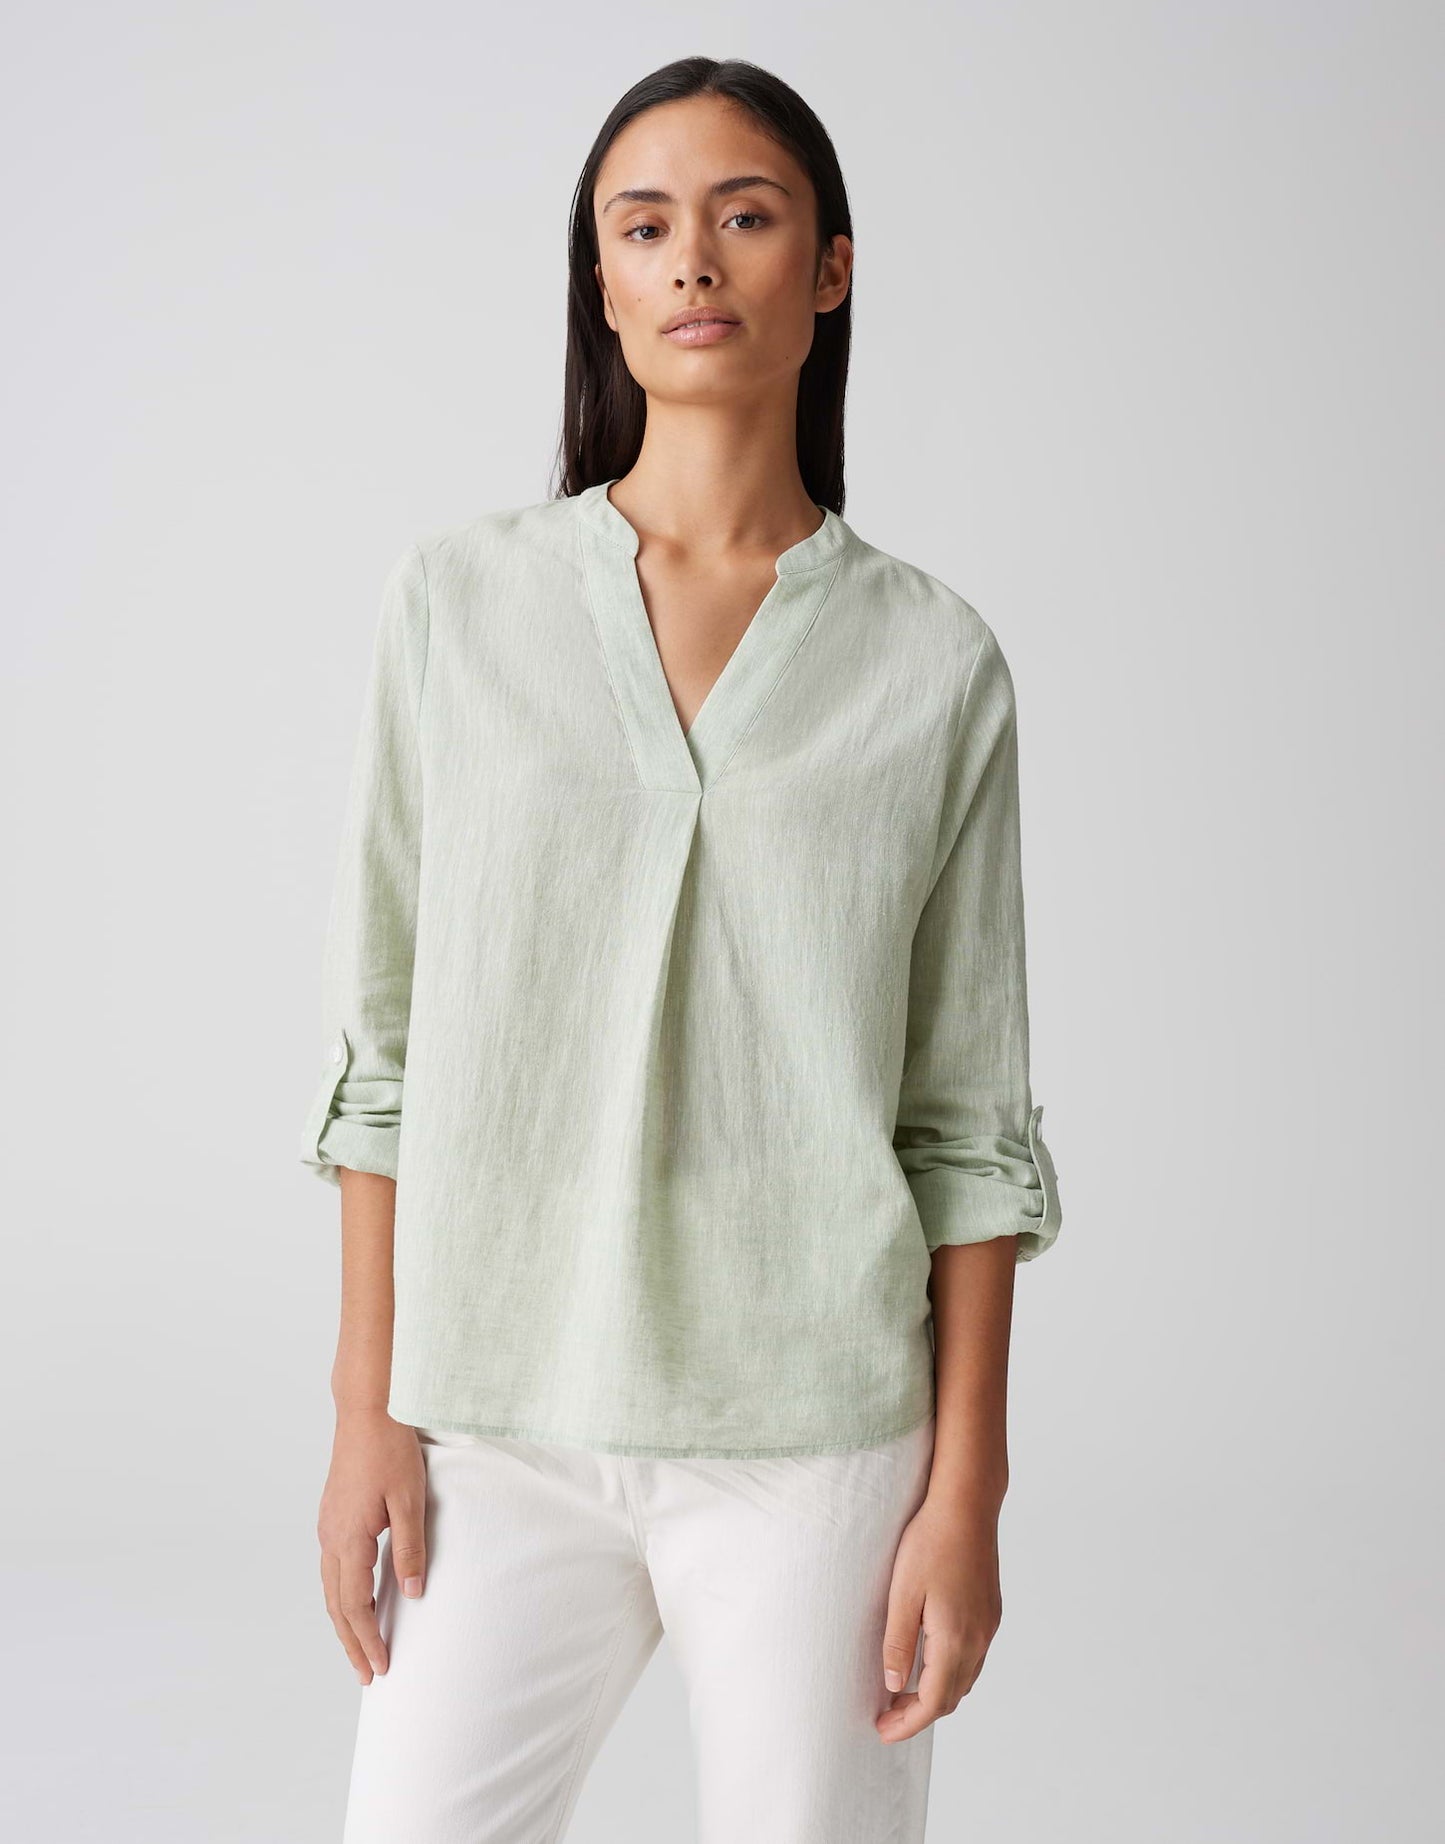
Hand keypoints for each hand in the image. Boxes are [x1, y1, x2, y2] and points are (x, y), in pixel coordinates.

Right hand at [317, 1407, 427, 1684]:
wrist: (368, 1410)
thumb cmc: (390, 1450)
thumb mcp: (409, 1500)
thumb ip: (409, 1549)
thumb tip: (411, 1593)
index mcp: (348, 1539)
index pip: (354, 1606)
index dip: (368, 1639)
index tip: (380, 1667)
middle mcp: (330, 1537)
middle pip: (336, 1605)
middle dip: (352, 1642)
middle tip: (367, 1675)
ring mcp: (327, 1525)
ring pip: (330, 1588)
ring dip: (345, 1620)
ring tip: (360, 1646)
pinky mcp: (332, 1514)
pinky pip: (332, 1567)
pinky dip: (342, 1594)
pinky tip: (354, 1598)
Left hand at [875, 1491, 1002, 1741]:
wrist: (967, 1505)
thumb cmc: (930, 1542)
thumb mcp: (902, 1593)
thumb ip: (899, 1643)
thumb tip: (894, 1685)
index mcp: (956, 1639)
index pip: (934, 1702)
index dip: (908, 1724)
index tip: (882, 1731)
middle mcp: (978, 1638)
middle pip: (952, 1697)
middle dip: (919, 1714)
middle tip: (887, 1716)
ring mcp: (988, 1625)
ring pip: (965, 1679)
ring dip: (936, 1694)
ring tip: (903, 1694)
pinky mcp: (990, 1611)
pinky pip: (973, 1657)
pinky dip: (951, 1672)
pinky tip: (930, 1661)